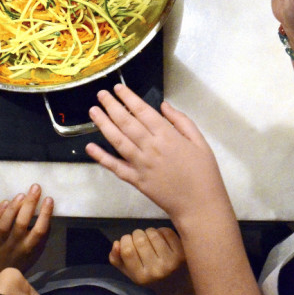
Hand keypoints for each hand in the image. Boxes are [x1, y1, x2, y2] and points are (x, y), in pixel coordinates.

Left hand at [0, 183, 53, 280]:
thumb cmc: (23, 256)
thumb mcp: (37, 250)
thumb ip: (43, 235)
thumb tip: (48, 212)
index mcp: (30, 248)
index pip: (39, 230)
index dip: (45, 214)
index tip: (49, 199)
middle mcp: (15, 245)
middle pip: (22, 224)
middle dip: (30, 204)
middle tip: (35, 188)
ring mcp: (1, 241)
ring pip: (6, 224)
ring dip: (13, 207)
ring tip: (21, 194)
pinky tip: (5, 201)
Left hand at [84, 84, 226, 223]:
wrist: (200, 206)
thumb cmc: (203, 173)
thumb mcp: (200, 142)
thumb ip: (181, 121)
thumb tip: (164, 105)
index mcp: (168, 136)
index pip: (143, 111)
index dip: (129, 98)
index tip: (118, 88)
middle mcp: (151, 148)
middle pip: (126, 122)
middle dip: (112, 106)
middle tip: (101, 94)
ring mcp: (141, 165)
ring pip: (118, 141)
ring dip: (103, 125)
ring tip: (93, 112)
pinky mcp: (136, 181)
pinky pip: (116, 167)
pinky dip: (102, 157)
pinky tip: (89, 147)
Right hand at [111, 227, 194, 294]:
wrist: (178, 287)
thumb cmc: (150, 278)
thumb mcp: (130, 273)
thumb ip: (117, 260)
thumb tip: (116, 243)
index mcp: (141, 277)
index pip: (127, 250)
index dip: (125, 240)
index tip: (128, 241)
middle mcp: (156, 270)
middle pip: (139, 239)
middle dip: (136, 234)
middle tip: (140, 239)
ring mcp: (171, 261)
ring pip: (153, 233)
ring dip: (149, 232)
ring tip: (151, 239)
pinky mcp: (182, 253)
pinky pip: (166, 232)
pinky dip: (161, 231)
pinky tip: (162, 239)